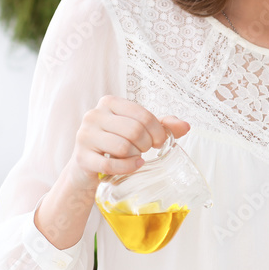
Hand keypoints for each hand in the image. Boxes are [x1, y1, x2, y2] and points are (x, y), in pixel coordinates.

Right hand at [67, 95, 190, 187]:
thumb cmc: (116, 143)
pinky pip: (111, 164)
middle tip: (147, 150)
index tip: (160, 141)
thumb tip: (186, 126)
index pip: (142, 114)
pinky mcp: (82, 157)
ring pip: (123, 147)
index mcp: (109, 102)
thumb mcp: (139, 130)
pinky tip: (135, 165)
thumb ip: (162, 125)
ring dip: (136, 155)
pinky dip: (128, 167)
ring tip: (135, 156)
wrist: (87, 166)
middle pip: (134, 130)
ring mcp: (85, 136)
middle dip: (147, 144)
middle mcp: (94, 115)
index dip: (158, 130)